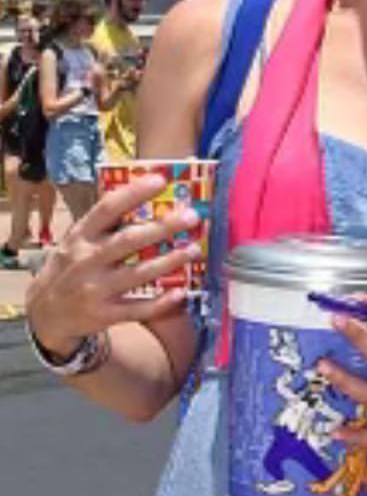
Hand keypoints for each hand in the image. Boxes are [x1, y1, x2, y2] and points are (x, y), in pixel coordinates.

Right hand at [27, 173, 200, 353]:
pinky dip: (160, 302)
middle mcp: (86, 260)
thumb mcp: (76, 241)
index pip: (107, 208)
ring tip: (193, 249)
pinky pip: (138, 309)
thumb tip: (143, 197)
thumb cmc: (70, 267)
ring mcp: (95, 290)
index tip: (161, 180)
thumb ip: (103, 225)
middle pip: (128, 240)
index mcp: (80, 236)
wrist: (44, 313)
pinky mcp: (104, 315)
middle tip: (191, 217)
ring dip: (169, 261)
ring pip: (138, 274)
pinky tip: (180, 292)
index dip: (134, 193)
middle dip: (162, 227)